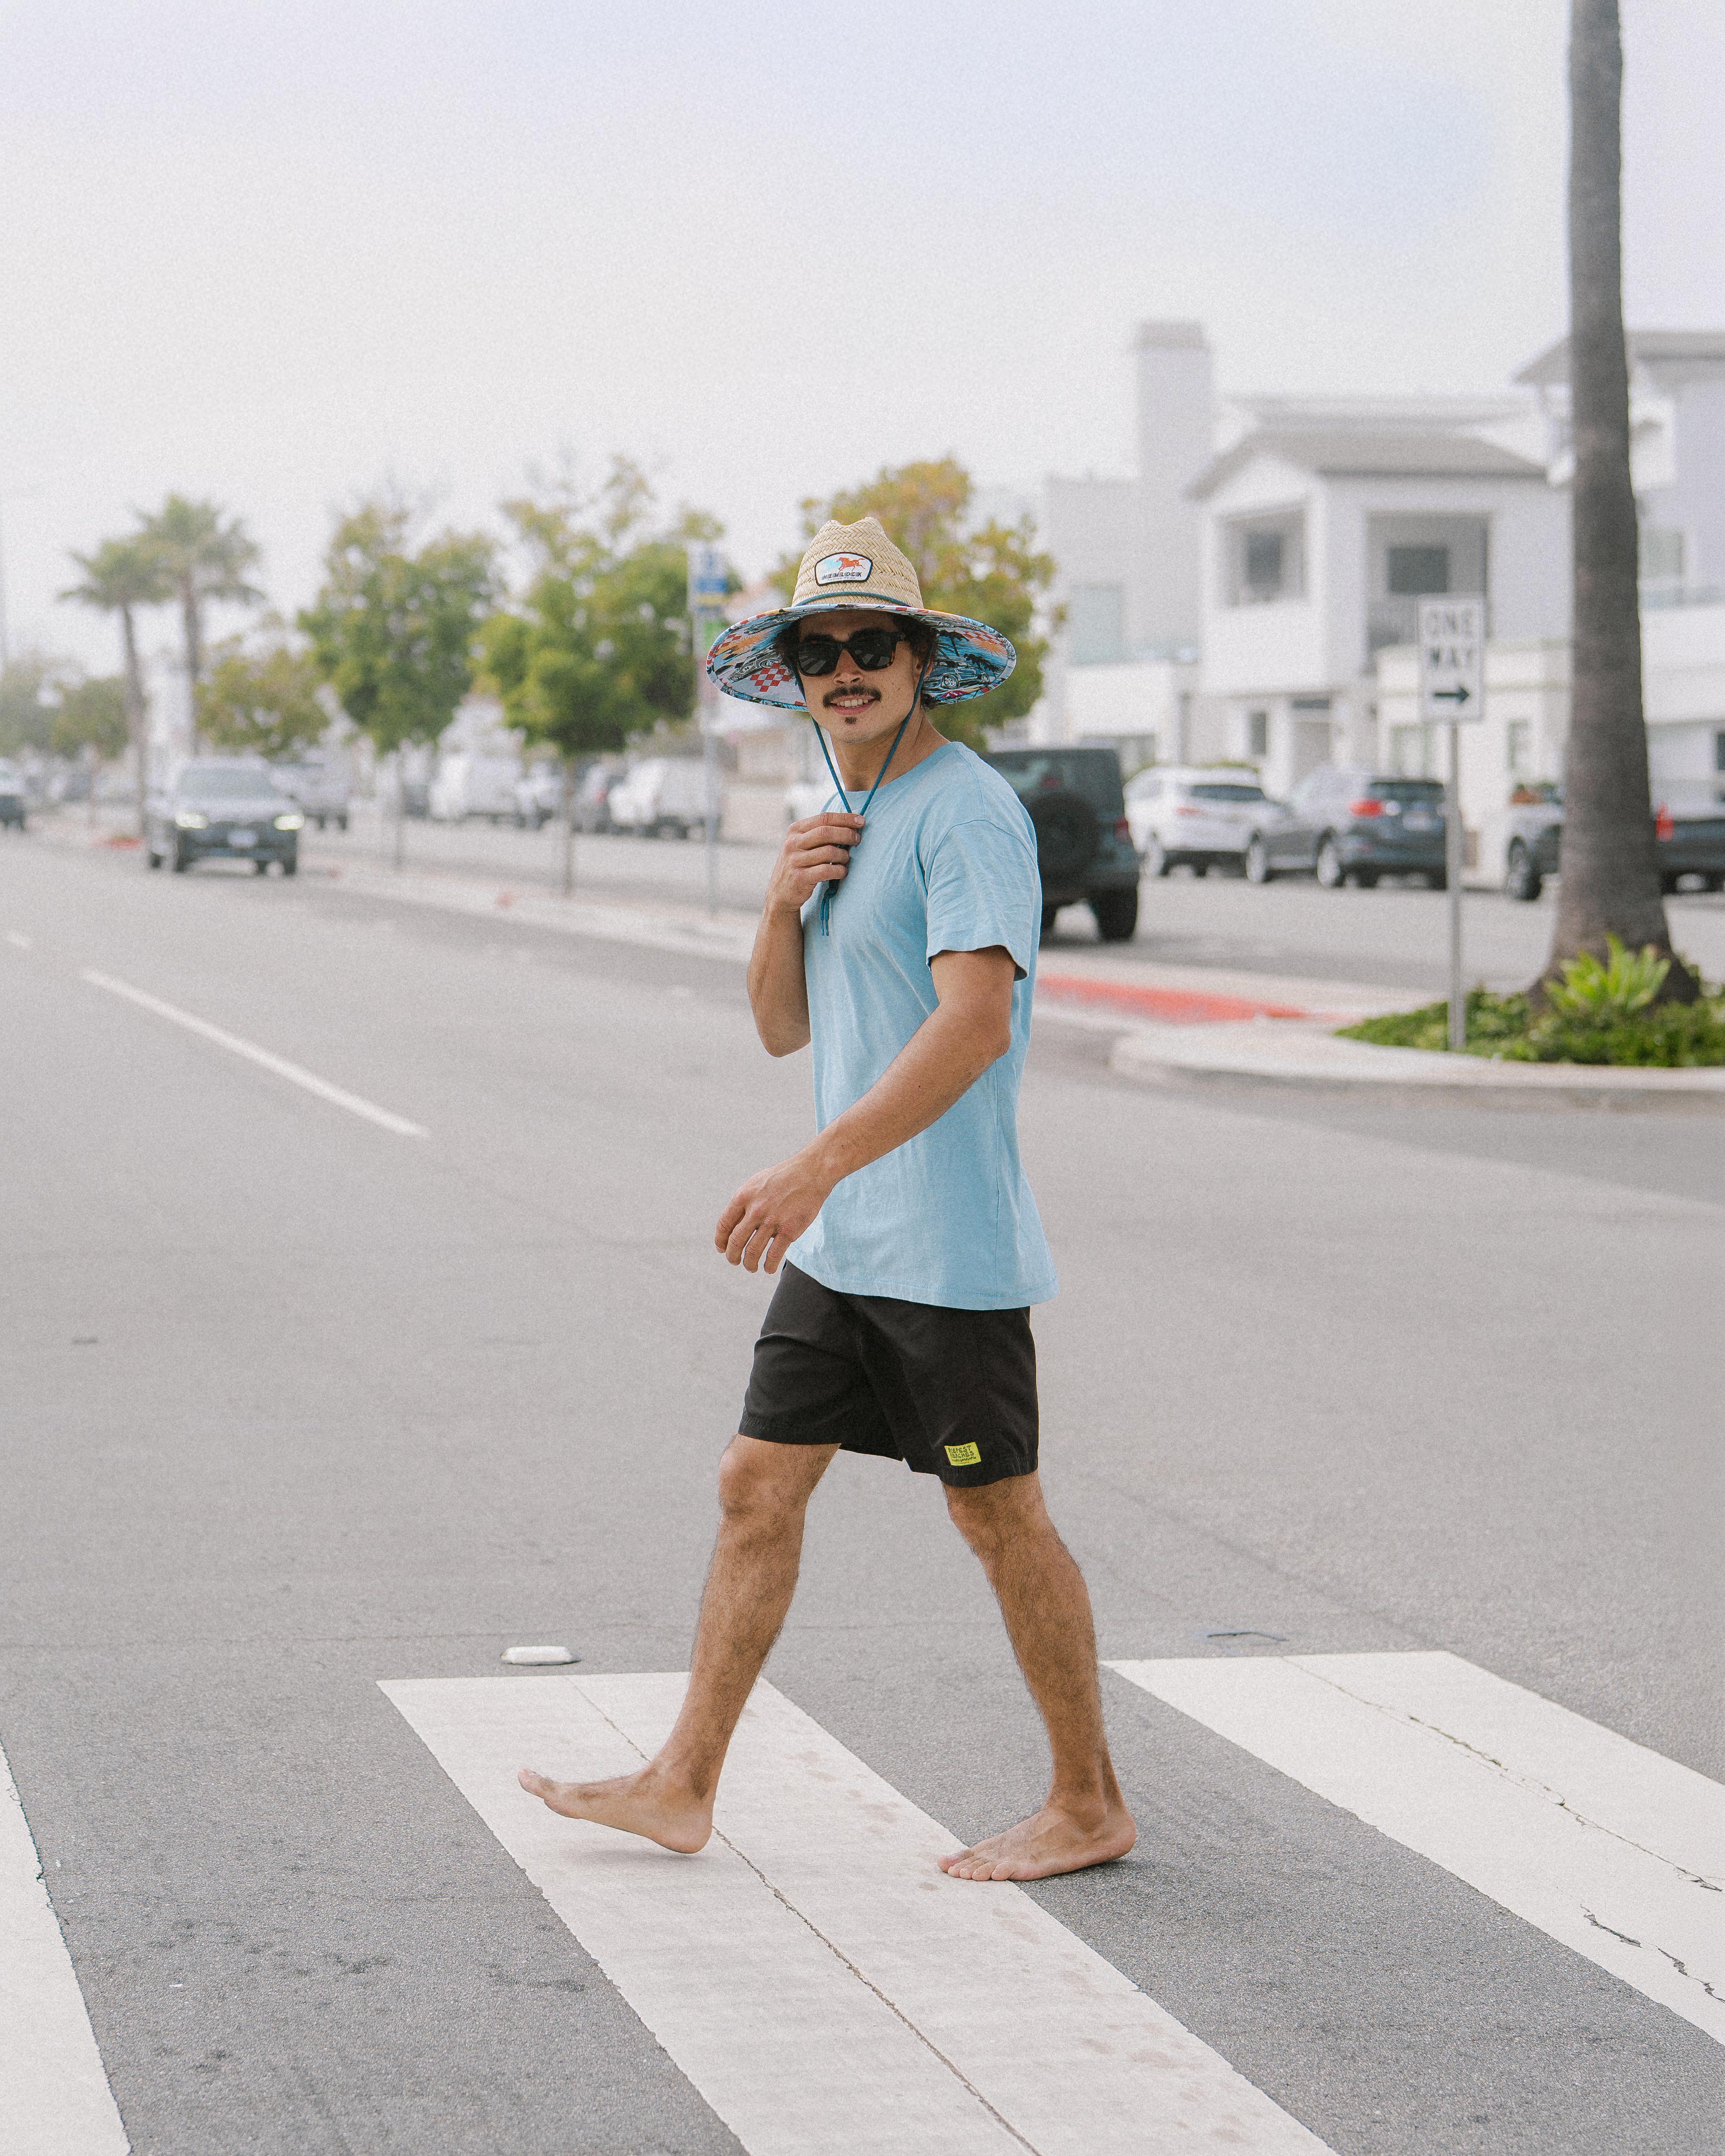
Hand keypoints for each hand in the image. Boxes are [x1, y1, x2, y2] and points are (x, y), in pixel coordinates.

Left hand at [715, 1147, 834, 1272]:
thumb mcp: (756, 1183)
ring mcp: (772, 1220)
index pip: (724, 1224)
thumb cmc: (783, 1178)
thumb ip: (744, 1203)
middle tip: (734, 1261)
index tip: (722, 1249)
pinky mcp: (790, 1229)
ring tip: (750, 1267)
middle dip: (732, 1256)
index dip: (720, 1241)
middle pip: (735, 1242)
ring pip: (752, 1252)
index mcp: (744, 1196)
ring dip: (749, 1264)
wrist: (811, 1172)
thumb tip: (733, 1225)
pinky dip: (768, 1266)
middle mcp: (755, 1209)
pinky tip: (768, 1268)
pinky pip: (774, 1255)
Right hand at [765, 813, 863, 915]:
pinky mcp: (799, 877)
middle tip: (857, 840)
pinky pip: (826, 871)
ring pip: (828, 852)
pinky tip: (842, 872)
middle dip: (847, 834)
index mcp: (795, 830)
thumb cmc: (799, 864)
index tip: (861, 821)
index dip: (845, 818)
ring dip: (843, 855)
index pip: (824, 818)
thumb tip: (851, 825)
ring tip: (846, 859)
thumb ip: (819, 833)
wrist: (781, 891)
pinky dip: (839, 871)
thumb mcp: (802, 844)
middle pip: (826, 832)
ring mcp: (794, 860)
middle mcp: (793, 843)